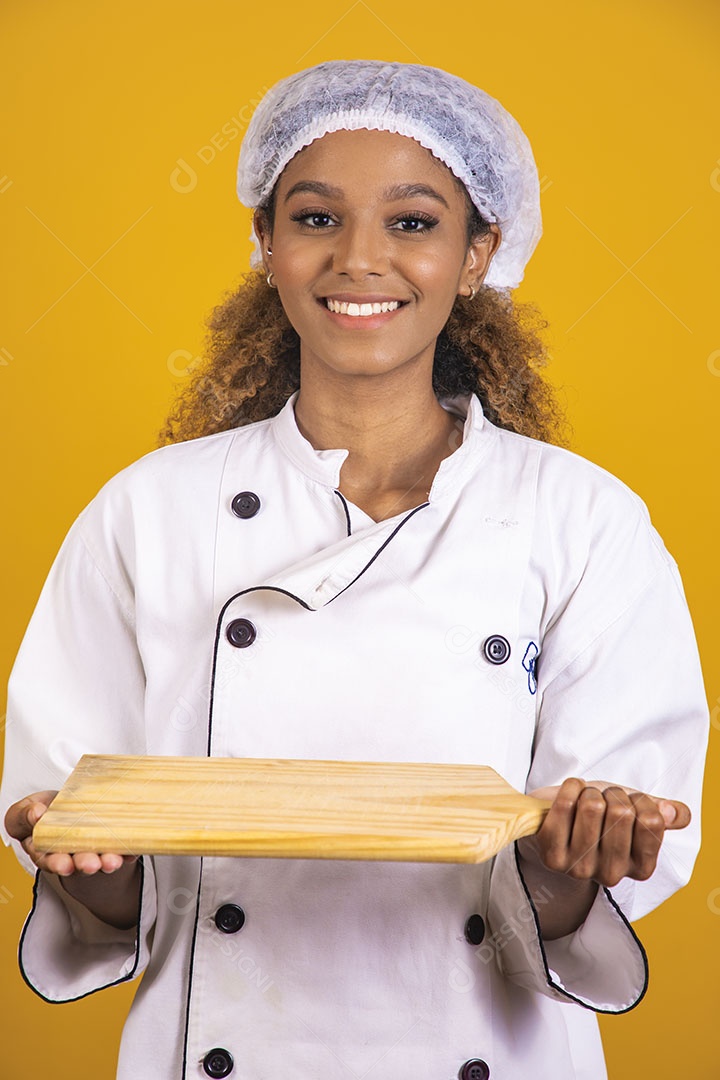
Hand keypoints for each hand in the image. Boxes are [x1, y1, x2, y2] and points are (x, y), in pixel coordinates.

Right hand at [4, 791, 135, 876]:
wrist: (75, 806)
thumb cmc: (48, 810)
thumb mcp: (27, 809)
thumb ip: (24, 814)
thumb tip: (35, 813)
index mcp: (45, 849)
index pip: (48, 859)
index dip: (56, 862)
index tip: (64, 864)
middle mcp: (70, 853)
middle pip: (76, 863)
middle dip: (84, 864)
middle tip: (91, 865)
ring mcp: (93, 850)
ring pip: (100, 858)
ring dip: (107, 861)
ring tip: (112, 862)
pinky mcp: (114, 844)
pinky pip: (122, 850)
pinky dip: (128, 851)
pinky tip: (132, 851)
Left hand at [522, 777, 690, 887]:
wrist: (558, 821)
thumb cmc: (601, 815)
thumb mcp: (635, 812)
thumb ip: (662, 814)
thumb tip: (675, 812)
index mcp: (641, 868)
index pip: (652, 820)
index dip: (638, 799)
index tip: (628, 802)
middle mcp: (612, 875)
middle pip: (621, 812)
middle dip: (612, 794)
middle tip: (603, 800)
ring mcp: (580, 869)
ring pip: (592, 806)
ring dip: (589, 791)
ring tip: (585, 800)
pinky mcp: (552, 857)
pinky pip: (565, 805)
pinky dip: (569, 788)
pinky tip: (569, 794)